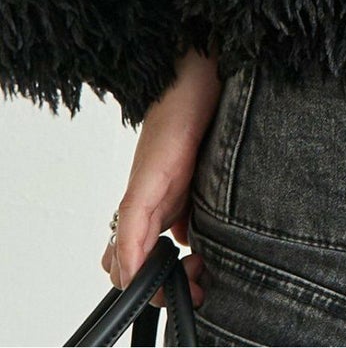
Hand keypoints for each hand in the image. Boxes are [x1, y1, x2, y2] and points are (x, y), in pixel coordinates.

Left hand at [100, 46, 223, 309]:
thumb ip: (201, 203)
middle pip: (132, 259)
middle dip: (159, 285)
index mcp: (166, 198)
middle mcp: (150, 197)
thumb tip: (201, 239)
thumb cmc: (209, 108)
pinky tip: (138, 269)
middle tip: (197, 288)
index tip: (198, 286)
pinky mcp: (148, 173)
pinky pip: (133, 220)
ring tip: (181, 282)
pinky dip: (133, 250)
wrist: (202, 67)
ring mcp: (146, 186)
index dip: (164, 279)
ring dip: (147, 276)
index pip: (146, 253)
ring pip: (126, 247)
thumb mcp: (209, 167)